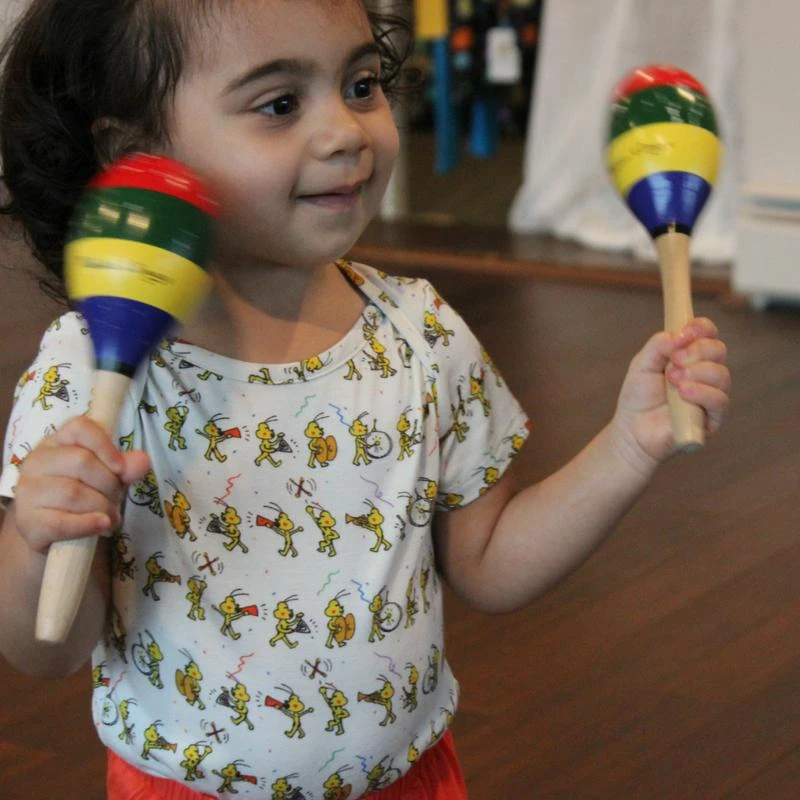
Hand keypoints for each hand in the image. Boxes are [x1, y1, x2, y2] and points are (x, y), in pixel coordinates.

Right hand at [11, 417, 150, 553]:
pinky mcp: (28, 522)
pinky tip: (102, 526)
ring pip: (73, 493)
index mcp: (57, 442)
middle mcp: (37, 461)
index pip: (80, 428)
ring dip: (103, 508)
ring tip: (109, 518)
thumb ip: (125, 467)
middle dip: (110, 485)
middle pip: (82, 461)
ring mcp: (27, 492)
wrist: (53, 533)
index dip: (105, 446)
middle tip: (116, 501)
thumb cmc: (83, 496)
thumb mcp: (107, 477)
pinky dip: (87, 524)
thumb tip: (143, 461)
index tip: (120, 468)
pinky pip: (61, 522)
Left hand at [612, 318, 730, 466]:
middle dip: (696, 351)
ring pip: (722, 374)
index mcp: (692, 356)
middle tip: (673, 361)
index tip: (685, 331)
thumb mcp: (642, 365)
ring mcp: (712, 395)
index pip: (708, 334)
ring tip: (673, 379)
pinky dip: (702, 393)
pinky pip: (720, 400)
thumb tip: (675, 335)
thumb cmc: (639, 397)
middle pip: (718, 350)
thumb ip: (657, 346)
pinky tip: (683, 393)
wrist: (632, 430)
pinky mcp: (713, 419)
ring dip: (697, 372)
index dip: (701, 328)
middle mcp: (706, 373)